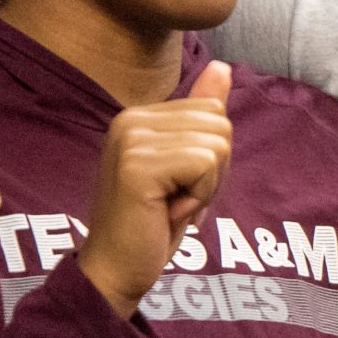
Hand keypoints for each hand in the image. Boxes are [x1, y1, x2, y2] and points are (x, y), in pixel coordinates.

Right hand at [76, 62, 233, 317]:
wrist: (116, 270)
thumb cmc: (152, 223)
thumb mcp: (184, 166)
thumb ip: (200, 116)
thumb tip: (222, 67)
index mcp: (139, 116)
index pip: (213, 112)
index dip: (212, 158)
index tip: (179, 186)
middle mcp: (130, 119)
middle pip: (219, 124)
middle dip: (214, 171)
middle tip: (176, 199)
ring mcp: (131, 140)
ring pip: (216, 144)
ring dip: (206, 186)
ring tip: (170, 205)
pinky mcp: (138, 165)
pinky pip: (206, 164)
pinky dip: (200, 196)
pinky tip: (168, 213)